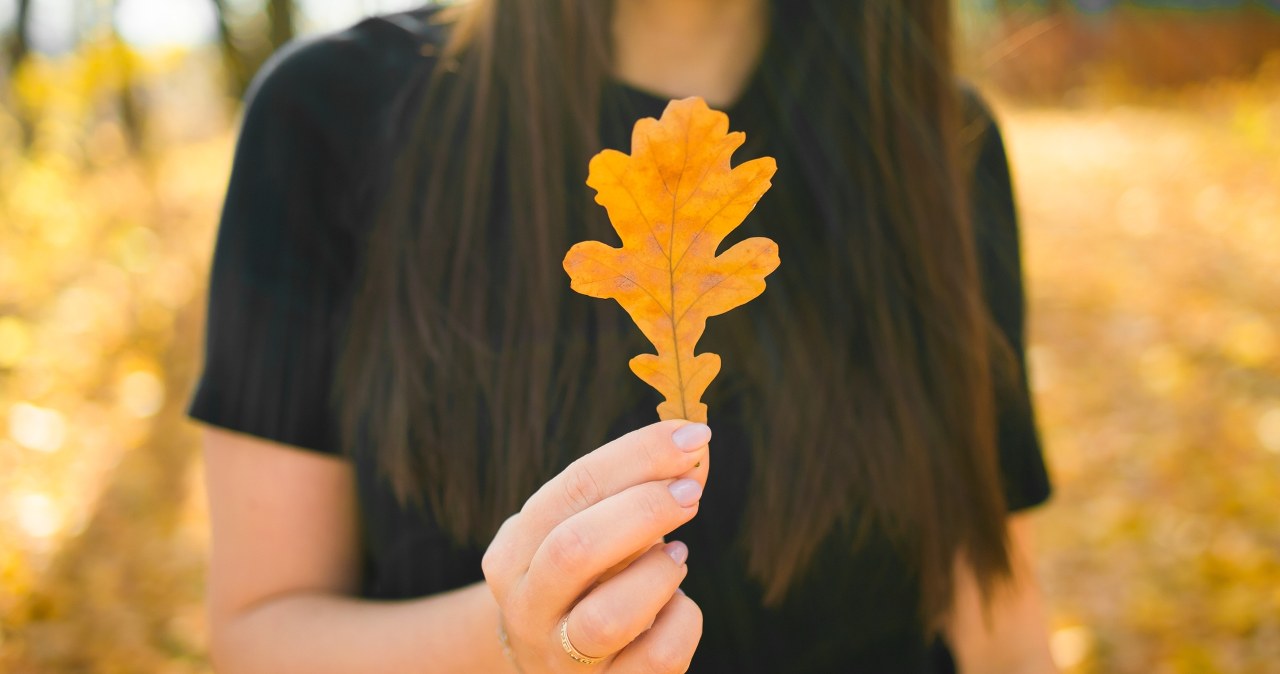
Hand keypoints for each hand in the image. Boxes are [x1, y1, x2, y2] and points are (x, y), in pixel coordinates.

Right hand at [482, 419, 710, 672]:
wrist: (552, 662)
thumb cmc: (584, 578)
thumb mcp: (591, 527)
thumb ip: (638, 485)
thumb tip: (694, 445)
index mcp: (513, 552)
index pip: (572, 488)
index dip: (637, 456)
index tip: (691, 436)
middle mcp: (527, 607)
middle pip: (575, 549)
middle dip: (643, 510)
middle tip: (689, 493)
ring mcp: (562, 657)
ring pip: (609, 616)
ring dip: (658, 574)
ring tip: (676, 557)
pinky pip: (659, 656)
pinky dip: (683, 619)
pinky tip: (675, 605)